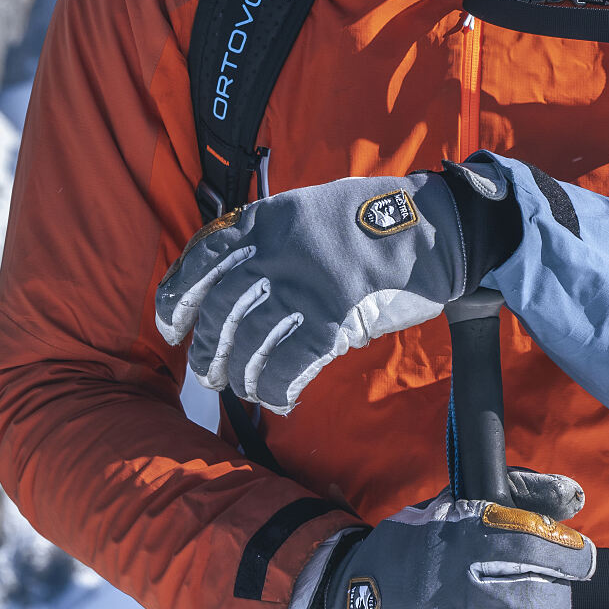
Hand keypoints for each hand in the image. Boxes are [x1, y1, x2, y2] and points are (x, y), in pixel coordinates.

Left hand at [154, 164, 513, 413]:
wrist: (436, 228)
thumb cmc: (374, 219)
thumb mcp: (310, 209)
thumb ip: (270, 238)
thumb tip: (230, 280)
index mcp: (267, 219)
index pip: (201, 259)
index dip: (177, 299)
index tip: (171, 328)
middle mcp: (277, 250)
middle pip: (220, 309)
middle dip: (208, 350)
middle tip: (209, 373)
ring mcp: (305, 284)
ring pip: (250, 342)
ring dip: (240, 374)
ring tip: (243, 388)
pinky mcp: (336, 316)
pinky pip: (290, 363)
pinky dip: (277, 387)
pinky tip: (280, 399)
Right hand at [290, 469, 594, 608]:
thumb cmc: (410, 553)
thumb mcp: (452, 507)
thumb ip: (517, 494)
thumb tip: (575, 495)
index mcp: (459, 540)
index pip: (536, 546)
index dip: (572, 554)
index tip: (581, 557)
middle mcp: (457, 592)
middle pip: (539, 599)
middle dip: (558, 595)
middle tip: (551, 592)